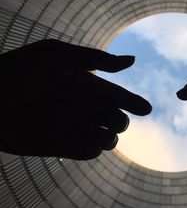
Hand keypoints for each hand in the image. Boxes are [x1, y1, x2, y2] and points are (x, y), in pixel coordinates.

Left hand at [0, 39, 151, 159]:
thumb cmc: (19, 70)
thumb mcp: (58, 56)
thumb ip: (96, 59)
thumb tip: (133, 60)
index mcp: (85, 85)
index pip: (117, 96)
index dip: (134, 102)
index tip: (146, 108)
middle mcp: (82, 107)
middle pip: (116, 119)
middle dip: (120, 121)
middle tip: (112, 118)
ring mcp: (72, 127)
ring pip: (107, 139)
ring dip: (109, 138)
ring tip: (99, 133)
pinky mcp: (60, 146)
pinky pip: (88, 152)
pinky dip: (91, 149)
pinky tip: (84, 142)